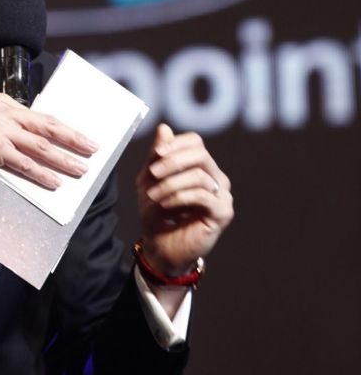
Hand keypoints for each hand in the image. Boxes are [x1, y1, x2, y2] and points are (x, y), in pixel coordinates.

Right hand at [0, 93, 97, 195]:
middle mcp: (2, 112)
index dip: (66, 128)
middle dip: (73, 139)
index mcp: (5, 103)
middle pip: (46, 126)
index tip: (84, 137)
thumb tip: (51, 144)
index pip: (43, 116)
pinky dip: (41, 174)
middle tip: (91, 149)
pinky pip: (24, 163)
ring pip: (40, 146)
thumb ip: (17, 130)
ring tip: (78, 169)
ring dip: (62, 160)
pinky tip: (53, 182)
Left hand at [136, 123, 233, 276]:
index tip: (157, 154)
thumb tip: (164, 127)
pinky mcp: (223, 213)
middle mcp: (216, 178)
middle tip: (153, 173)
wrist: (161, 247)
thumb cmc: (157, 213)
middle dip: (173, 161)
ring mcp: (222, 195)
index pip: (195, 142)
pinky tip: (166, 203)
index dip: (176, 144)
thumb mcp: (150, 181)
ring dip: (170, 184)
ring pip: (199, 176)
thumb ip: (157, 156)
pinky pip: (203, 195)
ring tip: (153, 196)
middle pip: (200, 155)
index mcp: (201, 167)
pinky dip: (180, 197)